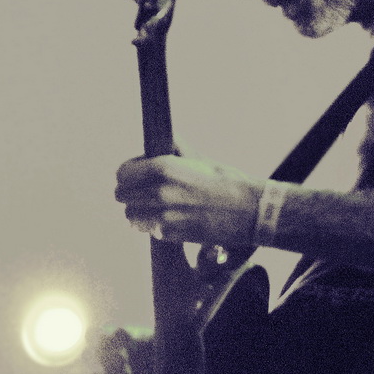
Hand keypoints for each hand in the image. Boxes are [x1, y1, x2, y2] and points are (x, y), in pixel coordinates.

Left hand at [114, 154, 260, 246]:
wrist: (250, 211)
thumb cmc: (229, 183)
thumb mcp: (200, 159)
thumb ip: (176, 150)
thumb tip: (167, 138)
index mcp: (164, 168)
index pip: (123, 173)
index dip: (128, 175)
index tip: (136, 177)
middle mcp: (159, 192)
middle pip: (123, 196)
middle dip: (132, 194)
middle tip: (145, 194)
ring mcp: (163, 216)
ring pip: (132, 216)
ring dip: (141, 213)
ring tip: (157, 209)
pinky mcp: (171, 235)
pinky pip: (150, 230)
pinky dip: (156, 227)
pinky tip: (172, 220)